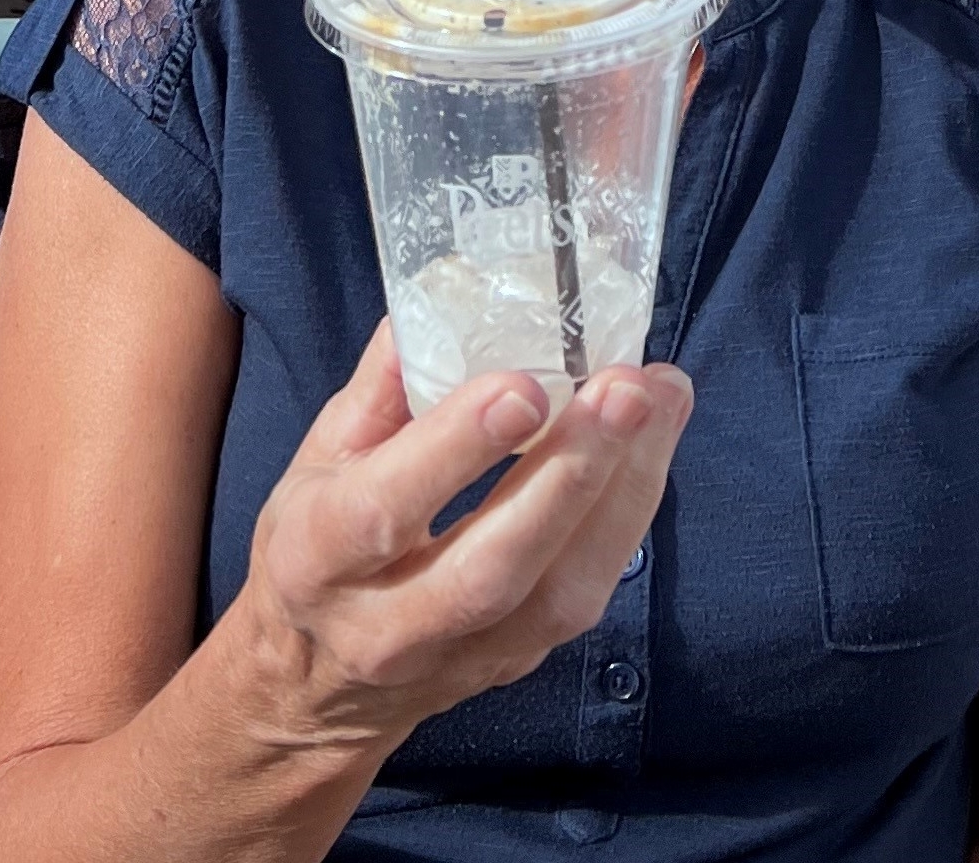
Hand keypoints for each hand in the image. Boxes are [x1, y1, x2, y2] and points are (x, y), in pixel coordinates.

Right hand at [232, 326, 689, 753]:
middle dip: (568, 476)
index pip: (384, 511)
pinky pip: (584, 597)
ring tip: (660, 401)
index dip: (457, 449)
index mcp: (318, 558)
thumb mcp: (323, 456)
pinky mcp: (516, 661)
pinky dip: (628, 515)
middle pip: (489, 568)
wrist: (318, 687)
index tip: (525, 387)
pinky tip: (653, 442)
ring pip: (556, 595)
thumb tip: (446, 292)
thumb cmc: (323, 544)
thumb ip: (383, 384)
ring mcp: (461, 658)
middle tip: (624, 391)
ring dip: (621, 493)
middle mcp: (386, 627)